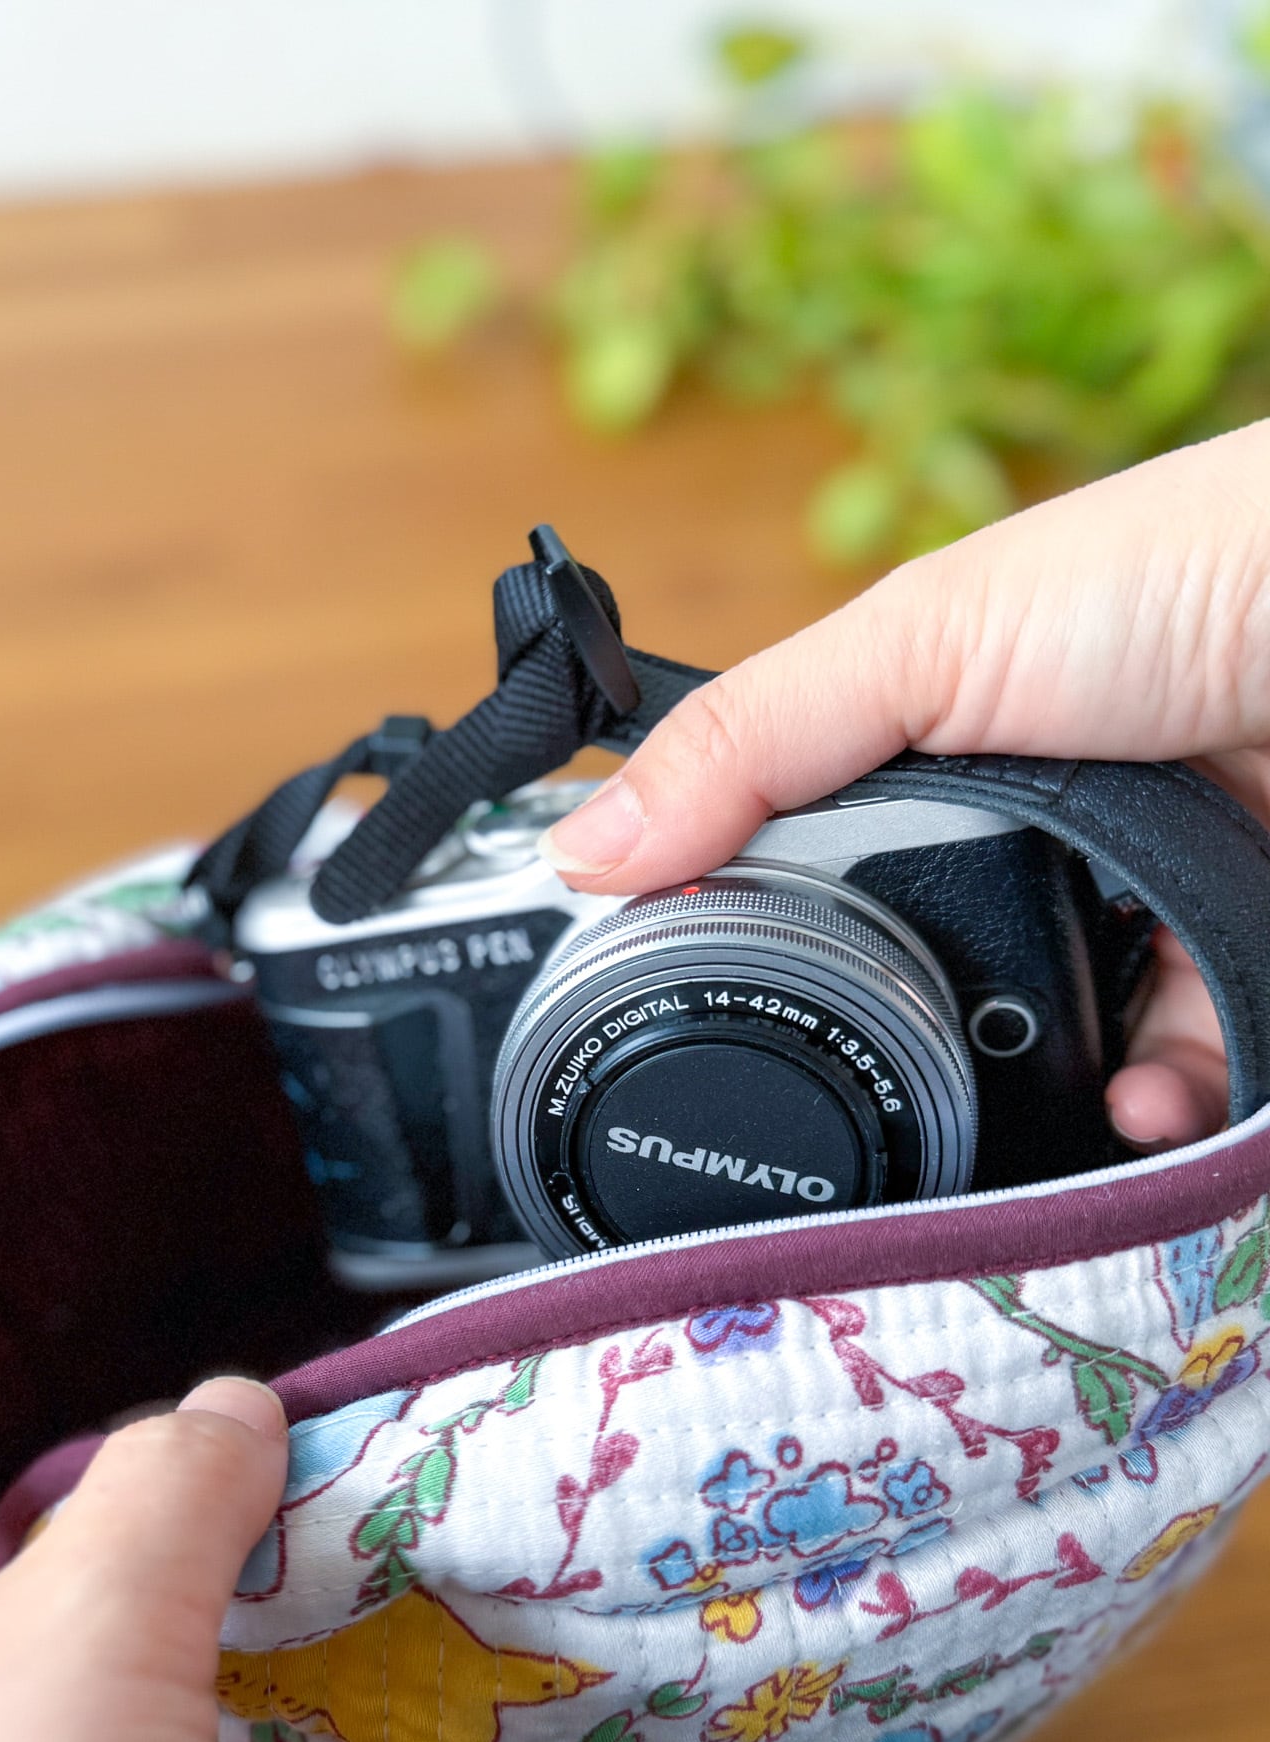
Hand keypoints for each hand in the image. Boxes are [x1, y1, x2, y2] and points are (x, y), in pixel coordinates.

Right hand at [542, 420, 1269, 1149]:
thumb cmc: (1175, 575)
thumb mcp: (921, 648)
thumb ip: (748, 745)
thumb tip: (579, 852)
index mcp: (927, 747)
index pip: (801, 865)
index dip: (747, 940)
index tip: (700, 1016)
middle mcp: (1027, 827)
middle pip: (913, 974)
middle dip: (888, 1035)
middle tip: (857, 1090)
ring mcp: (1133, 894)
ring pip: (1042, 1040)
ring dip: (1025, 1098)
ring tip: (1020, 1122)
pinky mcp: (1228, 950)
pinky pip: (1173, 1068)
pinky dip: (1152, 1101)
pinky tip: (1137, 1107)